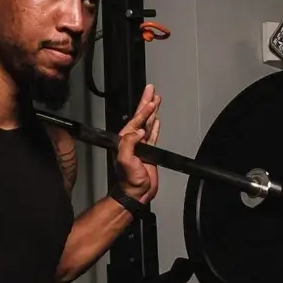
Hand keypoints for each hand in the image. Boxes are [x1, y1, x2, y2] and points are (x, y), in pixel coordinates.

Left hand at [114, 84, 161, 202]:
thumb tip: (138, 132)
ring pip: (147, 124)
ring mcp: (141, 146)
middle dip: (146, 103)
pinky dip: (155, 126)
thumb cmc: (129, 180)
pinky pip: (153, 135)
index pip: (135, 121)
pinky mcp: (149, 152)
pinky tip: (157, 120)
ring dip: (152, 111)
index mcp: (125, 140)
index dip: (143, 110)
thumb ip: (129, 144)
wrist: (137, 193)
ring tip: (156, 99)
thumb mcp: (126, 160)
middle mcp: (132, 141)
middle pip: (141, 117)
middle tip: (151, 90)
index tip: (151, 101)